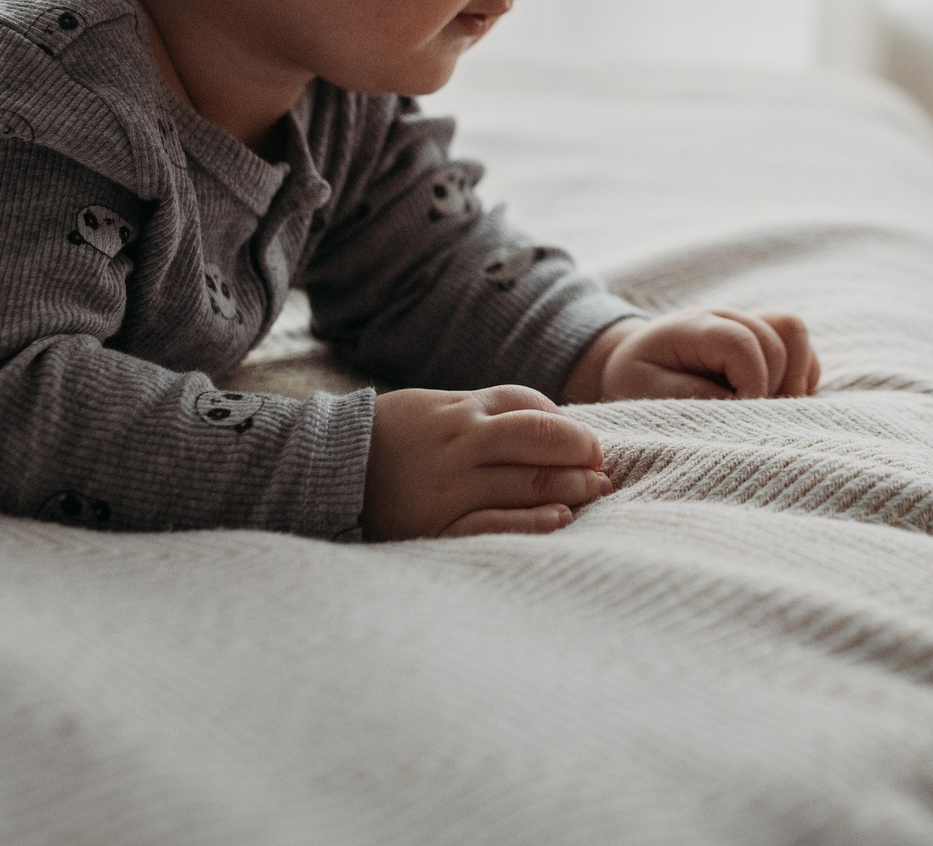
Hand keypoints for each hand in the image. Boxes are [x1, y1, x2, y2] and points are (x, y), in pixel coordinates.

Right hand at [361, 384, 613, 541]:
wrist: (328, 469)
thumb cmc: (395, 436)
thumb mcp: (439, 406)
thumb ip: (490, 411)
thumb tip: (555, 424)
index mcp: (460, 411)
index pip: (530, 410)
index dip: (570, 428)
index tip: (589, 444)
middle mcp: (458, 444)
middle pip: (538, 443)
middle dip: (581, 456)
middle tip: (604, 470)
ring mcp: (447, 487)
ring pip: (526, 484)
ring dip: (570, 488)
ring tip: (597, 491)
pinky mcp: (434, 526)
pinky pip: (494, 524)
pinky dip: (532, 522)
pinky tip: (560, 519)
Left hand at [563, 308, 821, 403]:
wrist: (635, 361)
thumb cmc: (637, 379)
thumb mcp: (646, 390)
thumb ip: (691, 395)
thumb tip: (741, 405)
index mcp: (696, 325)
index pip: (742, 342)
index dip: (751, 383)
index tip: (740, 416)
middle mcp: (729, 316)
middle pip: (779, 337)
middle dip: (774, 386)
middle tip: (752, 420)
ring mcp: (750, 324)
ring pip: (797, 333)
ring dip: (794, 378)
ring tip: (771, 410)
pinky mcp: (767, 341)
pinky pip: (802, 351)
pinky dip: (800, 379)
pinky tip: (776, 404)